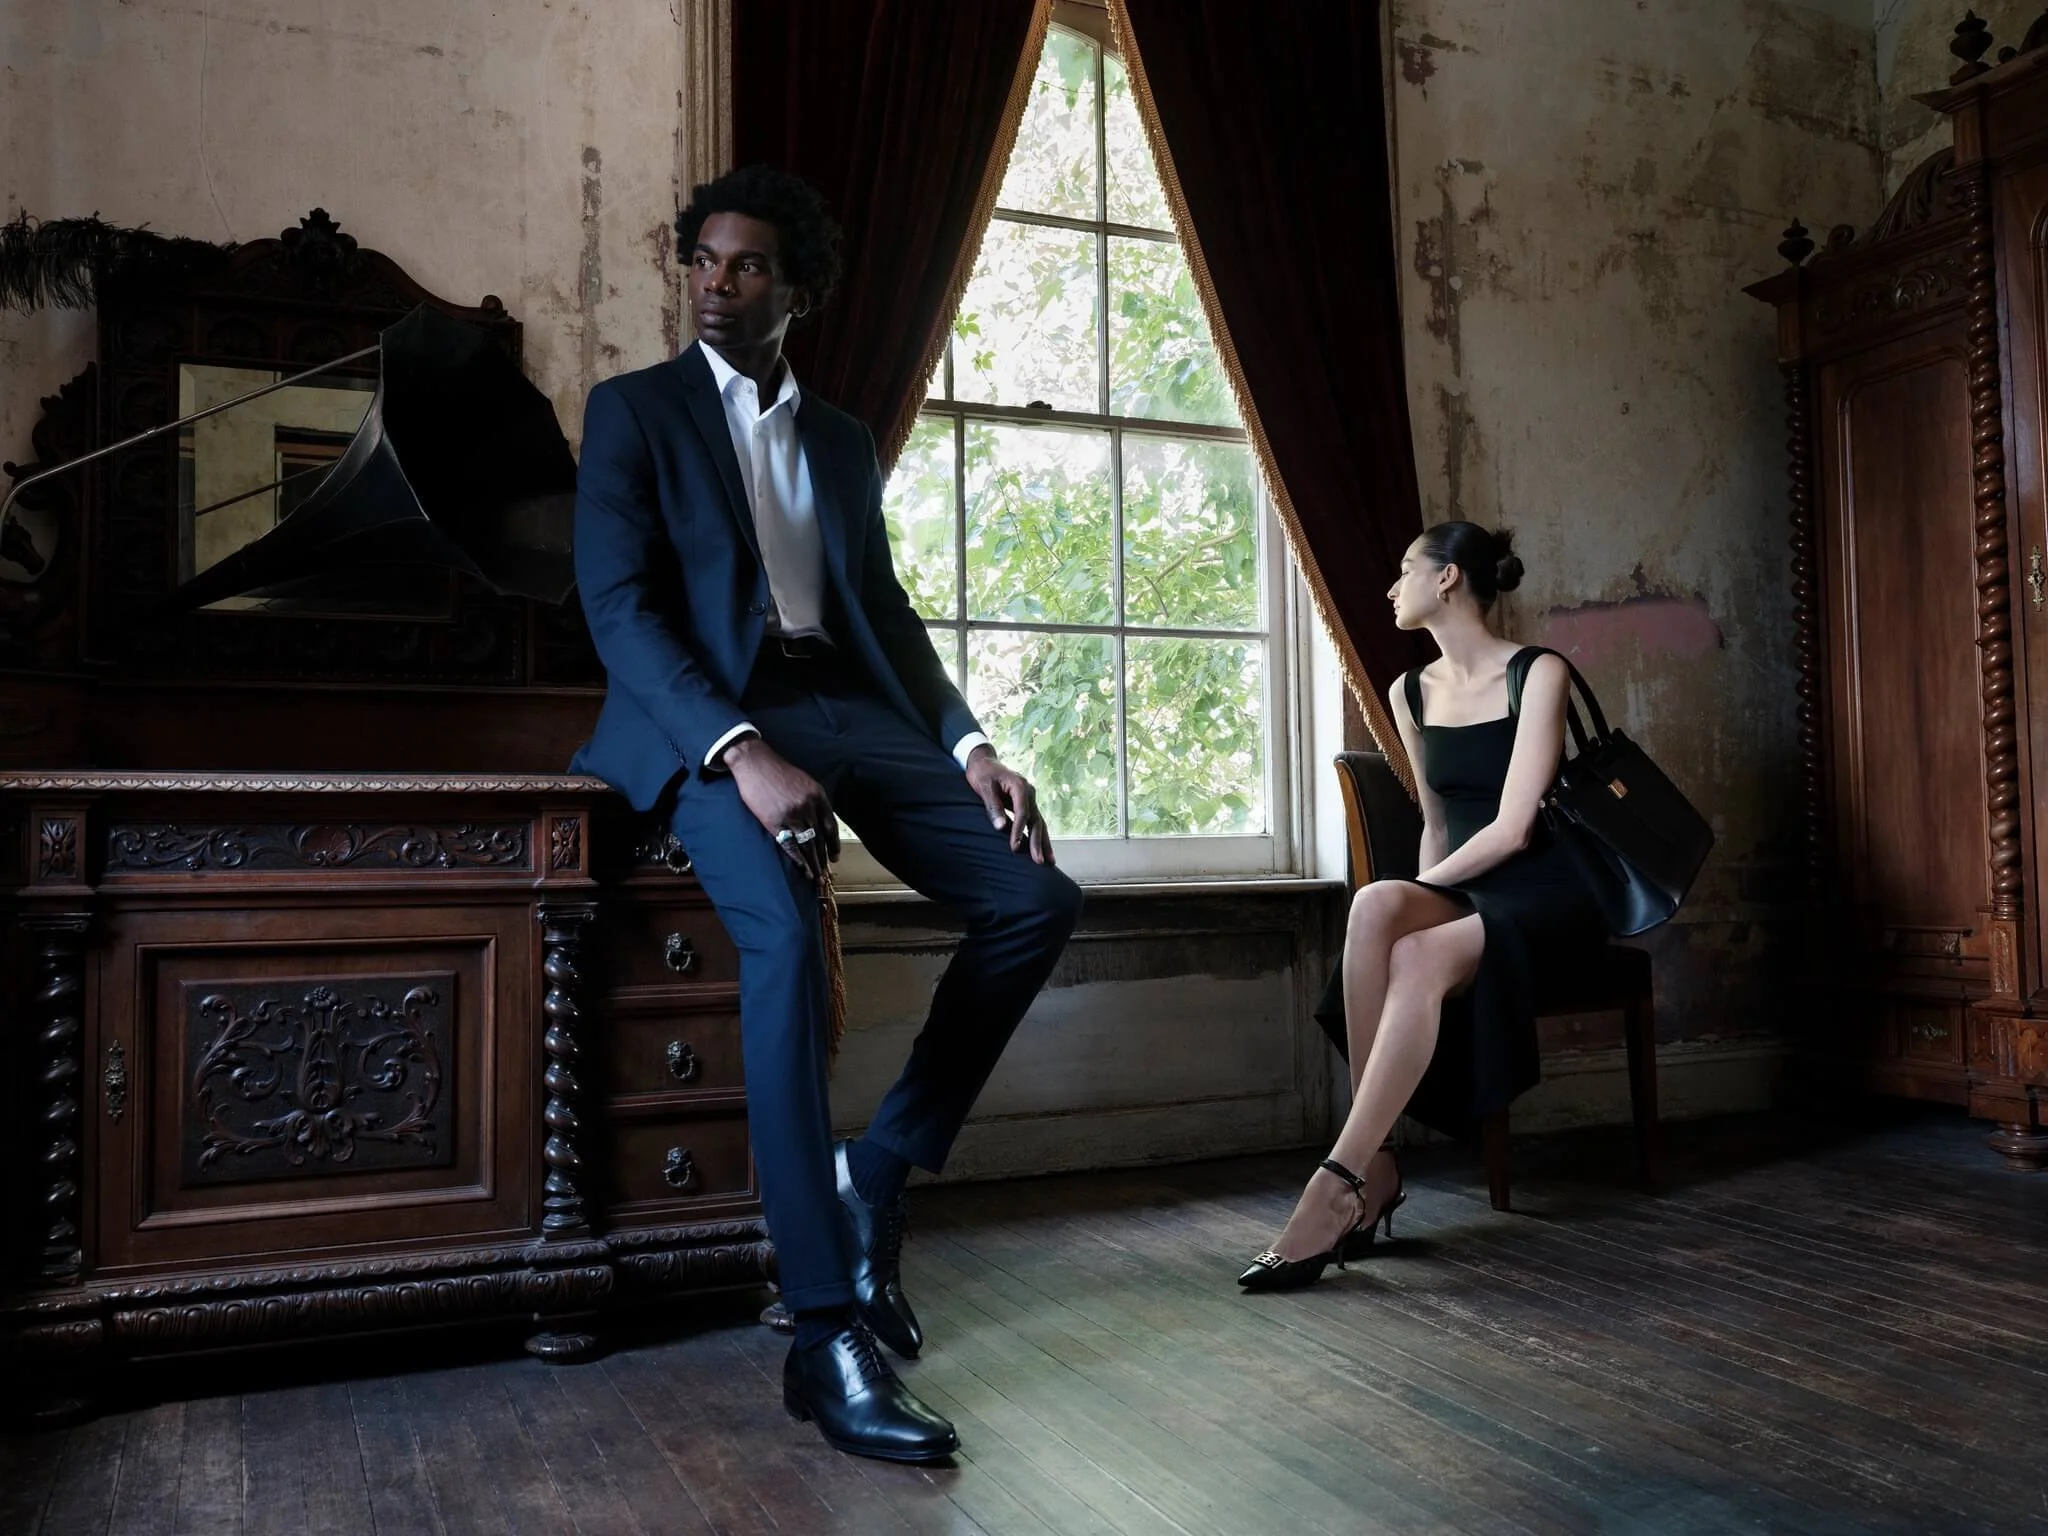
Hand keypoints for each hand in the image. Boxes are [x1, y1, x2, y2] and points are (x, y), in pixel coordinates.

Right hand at [722, 736, 838, 879]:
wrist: (755, 762)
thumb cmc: (777, 771)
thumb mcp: (803, 781)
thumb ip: (812, 801)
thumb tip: (817, 822)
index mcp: (817, 795)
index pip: (830, 826)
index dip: (833, 845)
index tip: (835, 858)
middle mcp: (808, 806)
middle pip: (819, 838)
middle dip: (822, 858)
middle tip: (825, 874)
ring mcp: (792, 814)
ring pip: (807, 844)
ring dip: (812, 863)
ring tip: (815, 877)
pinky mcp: (774, 821)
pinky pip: (790, 844)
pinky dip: (797, 859)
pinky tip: (802, 869)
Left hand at [964, 746, 1053, 864]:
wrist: (984, 762)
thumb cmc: (982, 773)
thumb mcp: (984, 787)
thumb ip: (993, 806)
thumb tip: (1001, 827)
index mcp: (1020, 786)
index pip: (1022, 813)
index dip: (1018, 831)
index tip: (1014, 847)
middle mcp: (1029, 793)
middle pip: (1036, 820)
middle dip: (1038, 842)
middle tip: (1039, 861)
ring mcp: (1030, 799)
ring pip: (1039, 823)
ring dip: (1044, 842)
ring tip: (1049, 861)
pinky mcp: (1026, 804)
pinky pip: (1035, 822)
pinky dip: (1039, 836)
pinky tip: (1042, 850)